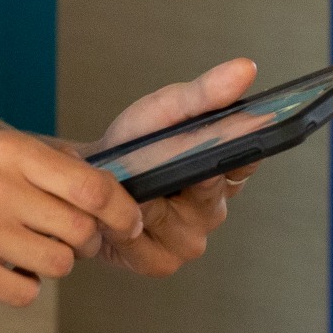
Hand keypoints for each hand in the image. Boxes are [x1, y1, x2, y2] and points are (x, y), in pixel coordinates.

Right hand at [0, 127, 142, 307]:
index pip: (94, 186)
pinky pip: (27, 293)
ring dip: (48, 266)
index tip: (131, 223)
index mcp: (9, 151)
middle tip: (59, 240)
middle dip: (81, 242)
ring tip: (15, 251)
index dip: (122, 210)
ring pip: (59, 265)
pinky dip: (19, 288)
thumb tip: (112, 190)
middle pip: (81, 230)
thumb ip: (44, 165)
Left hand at [79, 58, 258, 278]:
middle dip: (180, 178)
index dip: (240, 153)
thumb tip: (245, 69)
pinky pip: (150, 252)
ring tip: (128, 189)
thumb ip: (204, 93)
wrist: (83, 177)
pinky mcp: (161, 263)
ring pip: (179, 227)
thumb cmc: (131, 143)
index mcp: (227, 167)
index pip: (250, 159)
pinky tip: (115, 217)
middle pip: (211, 197)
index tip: (223, 144)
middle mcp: (215, 207)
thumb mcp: (164, 110)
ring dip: (149, 208)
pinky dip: (128, 234)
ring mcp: (190, 239)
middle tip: (156, 161)